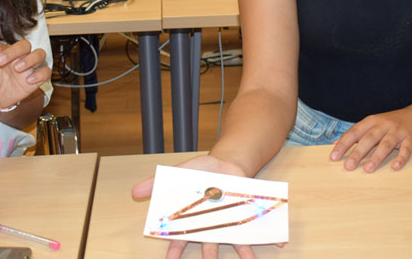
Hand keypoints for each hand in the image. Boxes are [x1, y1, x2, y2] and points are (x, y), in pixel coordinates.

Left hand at [0, 40, 49, 108]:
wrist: (0, 99)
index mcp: (3, 52)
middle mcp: (19, 56)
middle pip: (23, 45)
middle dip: (12, 51)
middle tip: (0, 61)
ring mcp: (30, 66)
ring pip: (39, 53)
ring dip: (29, 59)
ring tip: (17, 68)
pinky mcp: (38, 78)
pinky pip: (46, 71)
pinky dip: (39, 74)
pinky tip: (29, 80)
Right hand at [132, 154, 264, 258]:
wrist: (227, 163)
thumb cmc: (199, 172)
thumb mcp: (176, 174)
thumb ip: (156, 184)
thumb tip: (133, 191)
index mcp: (192, 220)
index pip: (180, 240)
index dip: (174, 252)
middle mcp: (211, 227)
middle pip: (208, 248)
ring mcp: (229, 223)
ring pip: (233, 243)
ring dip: (242, 254)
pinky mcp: (244, 217)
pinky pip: (256, 229)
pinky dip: (267, 236)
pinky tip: (278, 242)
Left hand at [329, 108, 411, 172]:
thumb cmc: (390, 123)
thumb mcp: (371, 123)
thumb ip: (355, 133)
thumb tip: (335, 144)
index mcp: (371, 121)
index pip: (354, 132)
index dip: (343, 144)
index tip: (334, 157)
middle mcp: (383, 125)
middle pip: (369, 139)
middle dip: (358, 152)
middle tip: (348, 166)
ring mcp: (398, 131)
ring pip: (386, 144)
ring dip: (376, 157)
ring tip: (367, 169)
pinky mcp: (411, 139)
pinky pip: (406, 149)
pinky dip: (401, 158)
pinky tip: (395, 167)